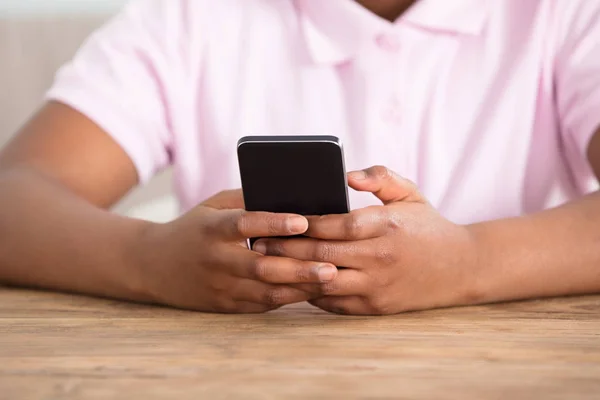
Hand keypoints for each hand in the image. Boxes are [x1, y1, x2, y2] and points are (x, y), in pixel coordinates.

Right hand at [137, 190, 337, 312]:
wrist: (152, 266)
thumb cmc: (192, 230)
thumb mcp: (211, 207)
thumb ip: (245, 200)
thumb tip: (287, 194)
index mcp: (211, 229)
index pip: (244, 223)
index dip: (274, 223)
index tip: (303, 220)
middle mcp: (215, 260)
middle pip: (261, 266)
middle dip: (299, 268)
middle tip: (331, 265)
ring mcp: (219, 286)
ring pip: (265, 291)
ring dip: (299, 287)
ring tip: (329, 280)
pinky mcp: (223, 305)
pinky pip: (260, 305)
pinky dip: (286, 299)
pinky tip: (310, 292)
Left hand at [254, 167, 477, 314]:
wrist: (460, 267)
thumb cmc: (427, 226)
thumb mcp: (410, 193)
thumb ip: (379, 177)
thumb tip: (347, 174)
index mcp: (386, 225)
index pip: (335, 224)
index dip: (303, 222)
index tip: (278, 218)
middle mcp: (380, 257)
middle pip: (322, 253)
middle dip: (286, 247)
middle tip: (258, 241)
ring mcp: (377, 286)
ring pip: (323, 281)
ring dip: (292, 273)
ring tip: (266, 264)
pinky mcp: (375, 307)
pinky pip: (334, 302)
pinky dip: (311, 293)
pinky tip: (292, 283)